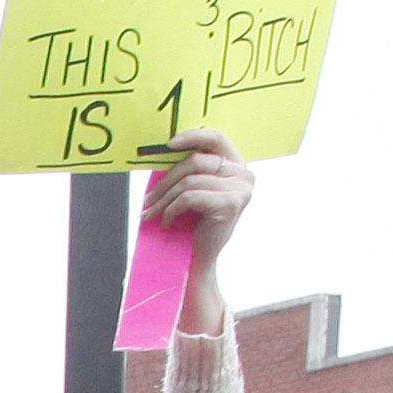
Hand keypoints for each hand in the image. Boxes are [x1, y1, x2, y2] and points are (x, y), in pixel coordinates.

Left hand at [139, 127, 253, 274]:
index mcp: (236, 165)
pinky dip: (171, 210)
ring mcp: (240, 189)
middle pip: (196, 160)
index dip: (192, 136)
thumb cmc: (196, 223)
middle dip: (166, 180)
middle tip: (148, 198)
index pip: (216, 138)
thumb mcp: (194, 189)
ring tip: (152, 213)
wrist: (201, 256)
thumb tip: (165, 150)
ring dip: (164, 199)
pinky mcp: (231, 203)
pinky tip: (167, 222)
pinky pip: (190, 197)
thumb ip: (188, 168)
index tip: (168, 144)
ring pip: (189, 181)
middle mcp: (244, 174)